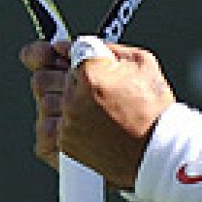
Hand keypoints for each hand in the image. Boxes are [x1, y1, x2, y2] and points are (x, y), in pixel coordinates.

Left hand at [20, 39, 176, 189]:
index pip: (68, 52)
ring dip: (58, 102)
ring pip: (42, 103)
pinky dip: (54, 127)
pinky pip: (42, 130)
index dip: (72, 53)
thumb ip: (108, 48)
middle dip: (60, 76)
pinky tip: (76, 125)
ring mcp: (65, 127)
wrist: (159, 155)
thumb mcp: (143, 64)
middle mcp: (72, 101)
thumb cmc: (155, 112)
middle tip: (80, 84)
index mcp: (91, 74)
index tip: (69, 55)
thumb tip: (84, 46)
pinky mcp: (62, 149)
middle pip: (44, 76)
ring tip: (85, 109)